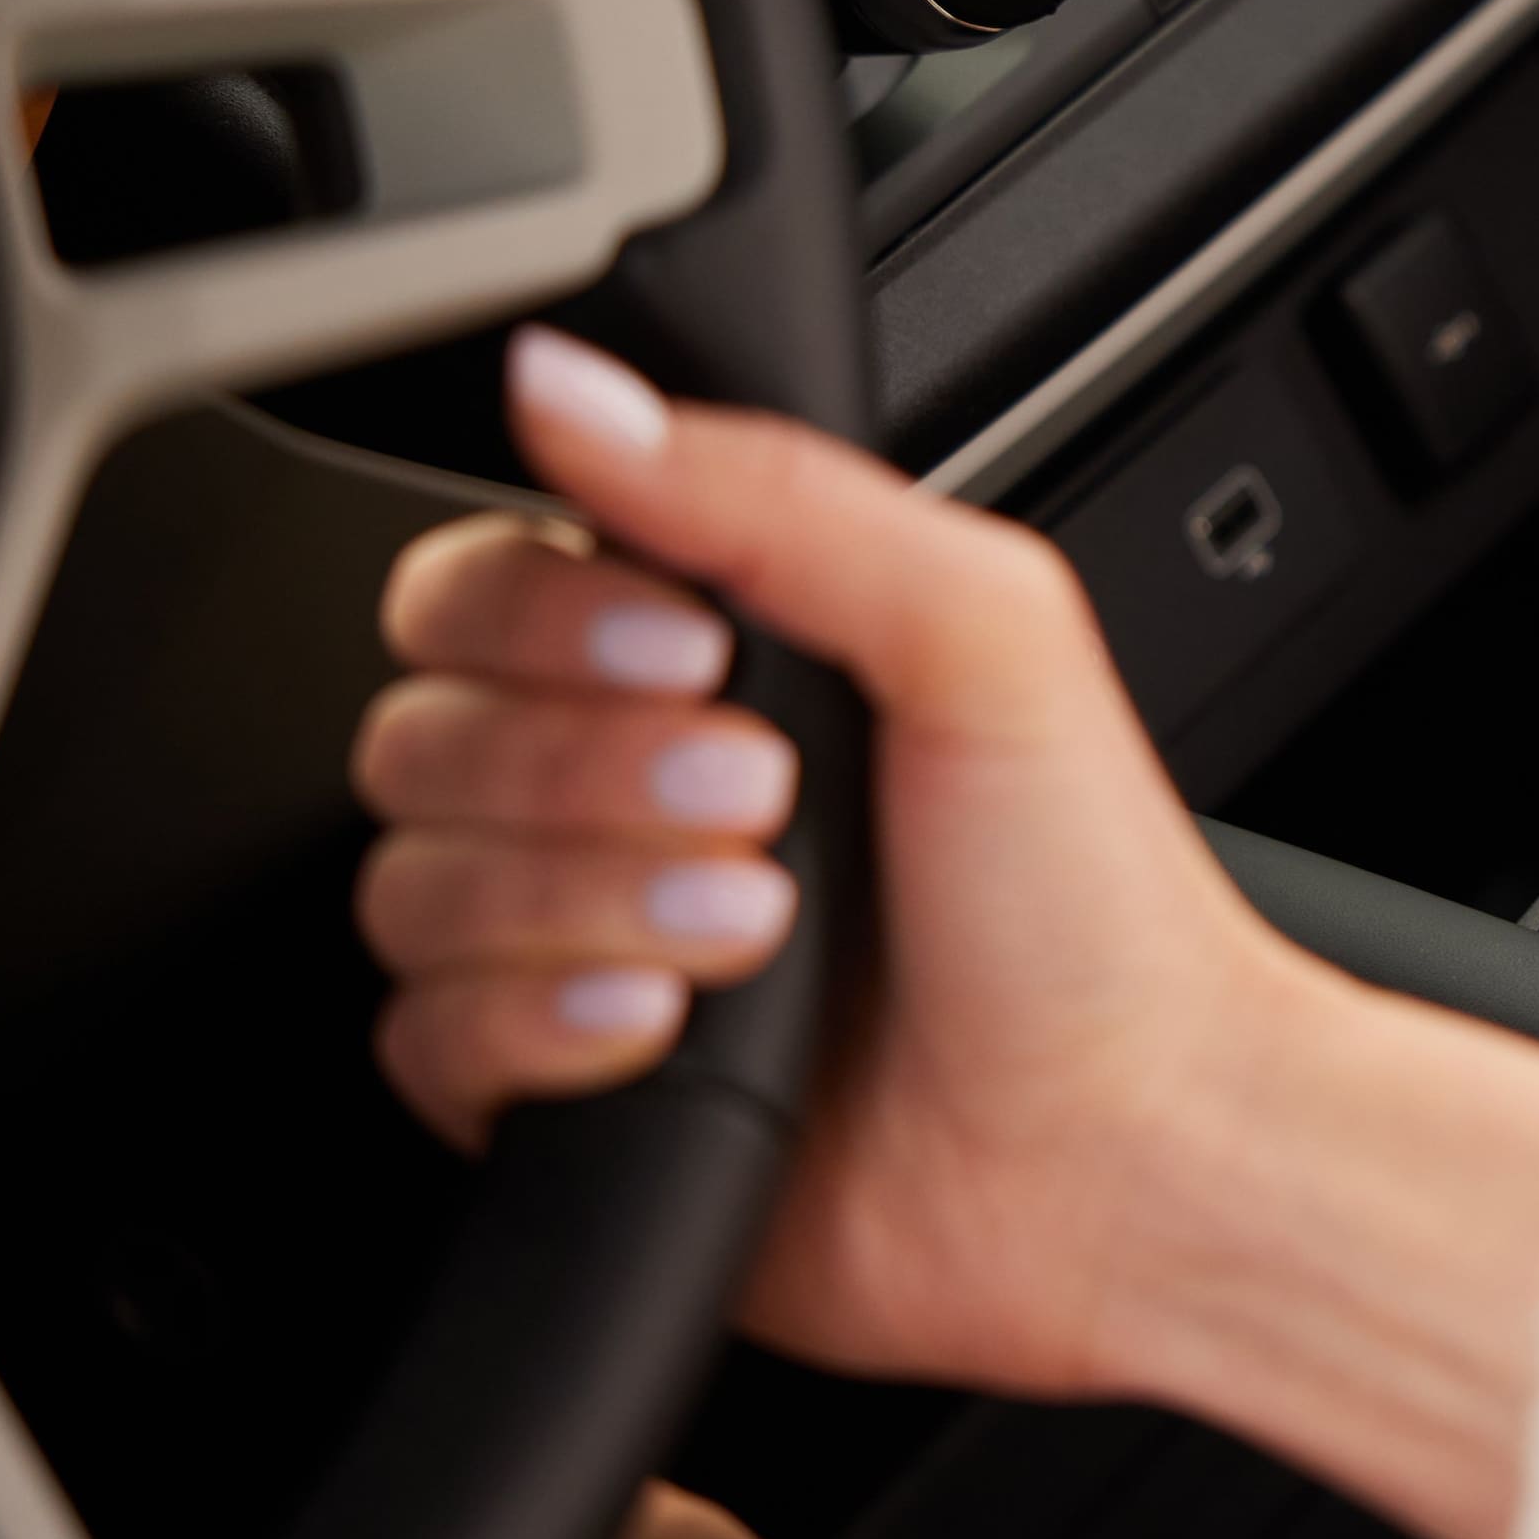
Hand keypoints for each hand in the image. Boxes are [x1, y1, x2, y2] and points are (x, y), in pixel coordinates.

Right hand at [355, 328, 1538, 1538]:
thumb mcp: (983, 636)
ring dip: (584, 901)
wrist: (1125, 1150)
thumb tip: (578, 388)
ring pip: (413, 888)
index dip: (546, 620)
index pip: (481, 586)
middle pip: (423, 732)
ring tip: (752, 925)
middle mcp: (633, 791)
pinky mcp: (558, 1092)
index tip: (692, 656)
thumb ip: (776, 495)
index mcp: (720, 662)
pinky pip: (427, 1043)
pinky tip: (668, 1026)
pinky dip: (542, 1028)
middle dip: (586, 769)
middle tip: (760, 798)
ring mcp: (587, 945)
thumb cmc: (1092, 912)